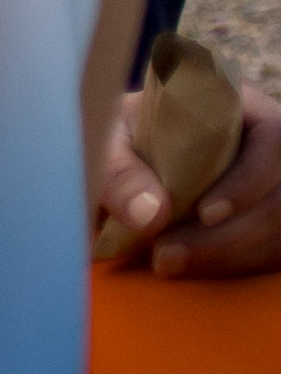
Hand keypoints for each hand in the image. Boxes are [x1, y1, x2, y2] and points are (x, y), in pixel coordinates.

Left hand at [104, 66, 280, 280]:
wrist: (125, 149)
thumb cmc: (122, 132)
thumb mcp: (109, 138)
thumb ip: (120, 171)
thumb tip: (150, 216)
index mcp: (239, 107)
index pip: (274, 138)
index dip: (249, 180)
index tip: (205, 214)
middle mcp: (269, 144)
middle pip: (280, 194)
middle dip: (228, 235)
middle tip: (167, 256)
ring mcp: (276, 182)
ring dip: (232, 255)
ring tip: (169, 264)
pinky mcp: (272, 218)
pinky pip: (276, 249)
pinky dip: (239, 264)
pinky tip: (196, 266)